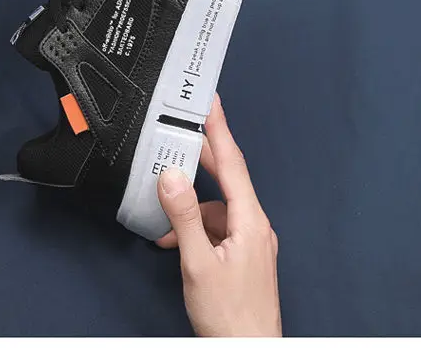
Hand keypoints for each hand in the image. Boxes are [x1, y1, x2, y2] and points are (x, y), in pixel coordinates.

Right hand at [156, 94, 281, 336]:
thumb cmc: (230, 317)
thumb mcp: (199, 263)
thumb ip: (184, 216)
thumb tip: (171, 176)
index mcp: (250, 221)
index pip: (232, 163)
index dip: (220, 129)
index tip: (211, 102)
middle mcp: (255, 226)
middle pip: (226, 178)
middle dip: (201, 158)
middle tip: (180, 134)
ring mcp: (251, 241)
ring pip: (217, 206)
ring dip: (190, 205)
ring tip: (165, 214)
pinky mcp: (243, 256)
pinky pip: (217, 227)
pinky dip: (195, 227)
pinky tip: (175, 241)